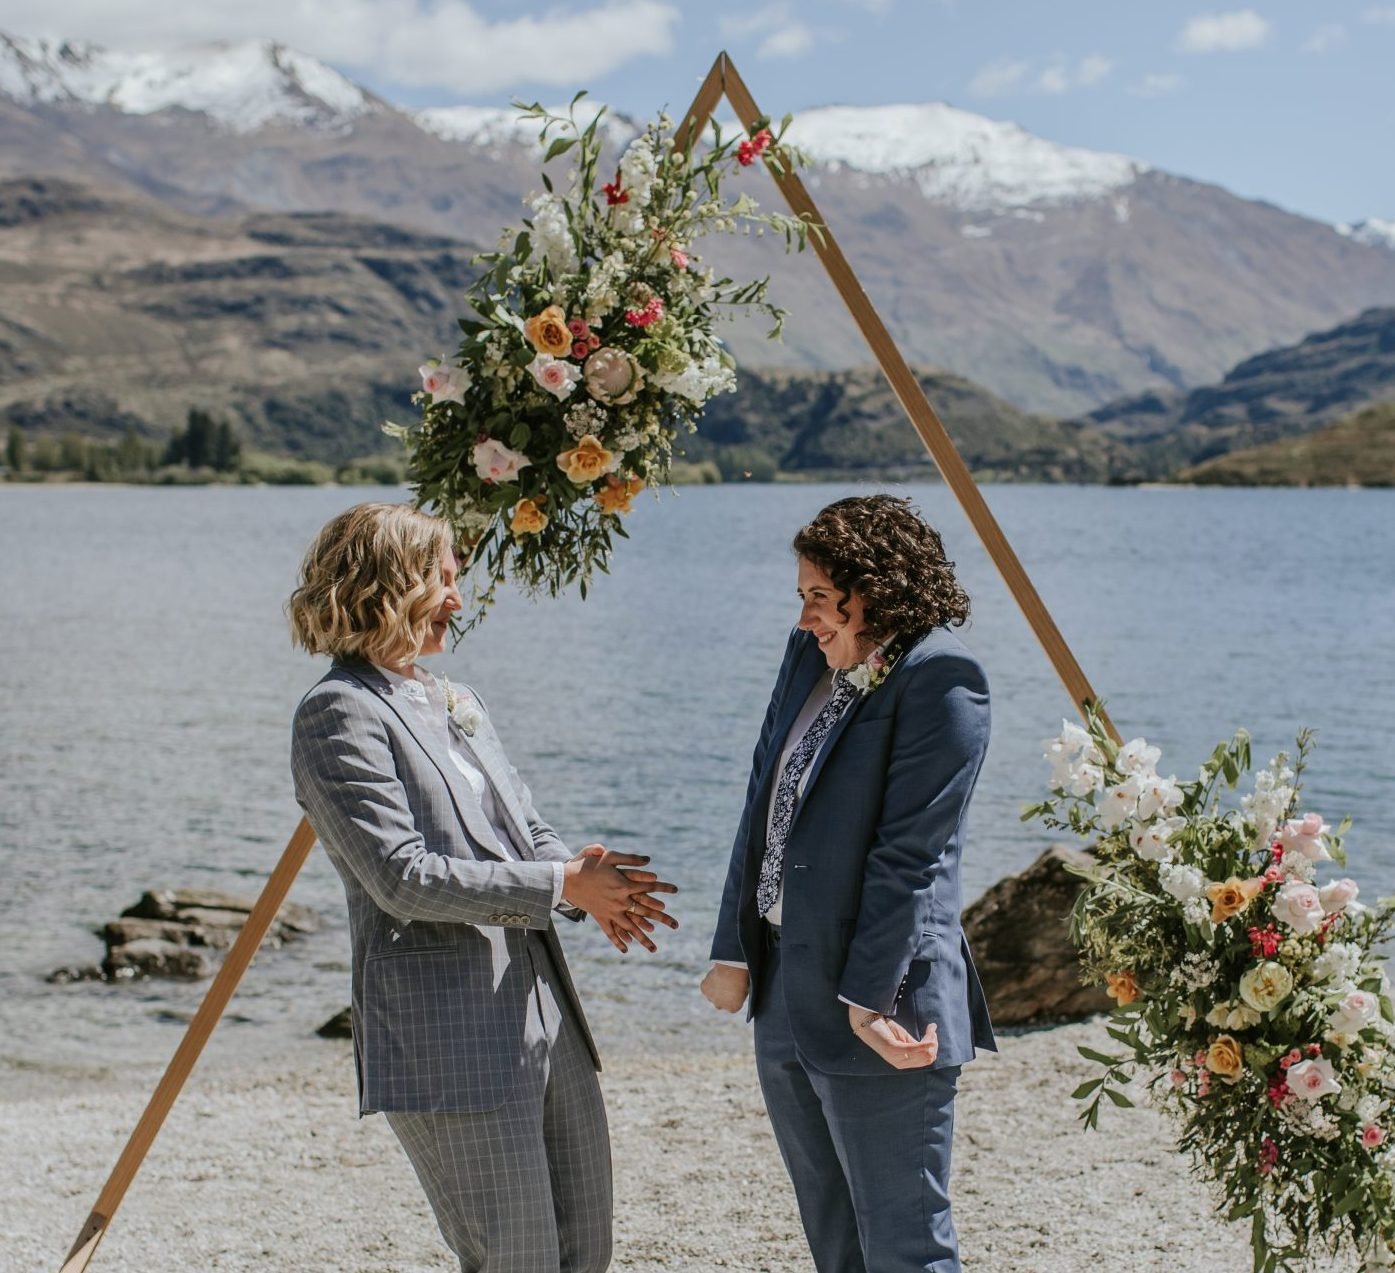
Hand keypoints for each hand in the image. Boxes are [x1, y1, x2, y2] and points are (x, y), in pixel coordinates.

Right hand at [563, 844, 677, 953]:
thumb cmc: (588, 865)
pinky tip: (627, 949)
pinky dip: (618, 941)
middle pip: (645, 911)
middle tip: (676, 925)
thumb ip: (630, 859)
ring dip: (643, 938)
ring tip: (654, 949)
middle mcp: (620, 901)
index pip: (649, 887)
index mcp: (624, 885)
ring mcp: (610, 912)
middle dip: (662, 918)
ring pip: (630, 928)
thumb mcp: (609, 857)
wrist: (567, 880)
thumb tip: (649, 860)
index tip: (676, 890)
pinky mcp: (600, 917)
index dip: (663, 887)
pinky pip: (611, 932)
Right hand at [701, 964, 749, 1012]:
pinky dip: (708, 983)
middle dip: (722, 997)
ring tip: (721, 979)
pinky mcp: (704, 989)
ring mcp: (711, 998)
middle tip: (727, 985)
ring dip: (714, 990)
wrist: (732, 969)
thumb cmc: (742, 977)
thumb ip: (740, 995)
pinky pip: (706, 987)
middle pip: (720, 1003)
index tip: (735, 991)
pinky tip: (714, 976)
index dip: (733, 998)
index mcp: (733, 1009)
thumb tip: (738, 993)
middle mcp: (720, 1006)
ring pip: (711, 996)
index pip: (732, 1006)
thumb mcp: (746, 990)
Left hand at [849, 1005, 938, 1069]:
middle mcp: (901, 1063)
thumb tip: (932, 1044)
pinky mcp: (892, 1049)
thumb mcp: (904, 1039)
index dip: (934, 1047)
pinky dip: (925, 1042)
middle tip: (932, 1030)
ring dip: (931, 1040)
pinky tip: (929, 1032)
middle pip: (928, 1058)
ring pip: (924, 1054)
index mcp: (904, 1062)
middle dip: (934, 1044)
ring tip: (930, 1029)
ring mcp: (896, 1057)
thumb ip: (915, 1044)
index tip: (933, 1032)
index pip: (927, 1060)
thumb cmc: (886, 1029)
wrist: (867, 1021)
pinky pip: (913, 1049)